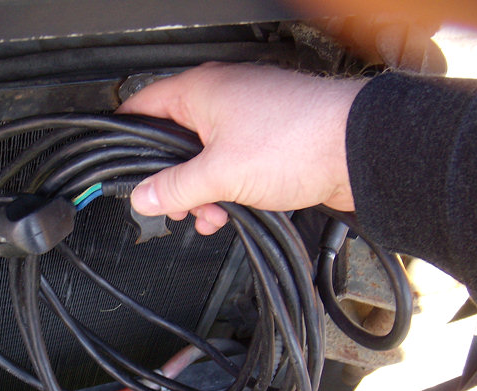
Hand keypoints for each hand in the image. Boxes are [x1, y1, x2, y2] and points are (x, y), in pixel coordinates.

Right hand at [116, 62, 365, 233]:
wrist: (356, 151)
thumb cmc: (298, 139)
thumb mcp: (220, 174)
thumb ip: (175, 187)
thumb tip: (144, 196)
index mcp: (200, 90)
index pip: (143, 107)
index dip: (127, 138)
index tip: (120, 166)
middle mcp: (222, 98)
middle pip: (174, 140)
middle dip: (172, 180)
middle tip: (172, 205)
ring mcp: (246, 118)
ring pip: (204, 158)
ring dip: (201, 192)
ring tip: (207, 215)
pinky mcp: (268, 140)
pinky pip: (232, 165)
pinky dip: (225, 189)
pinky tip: (228, 212)